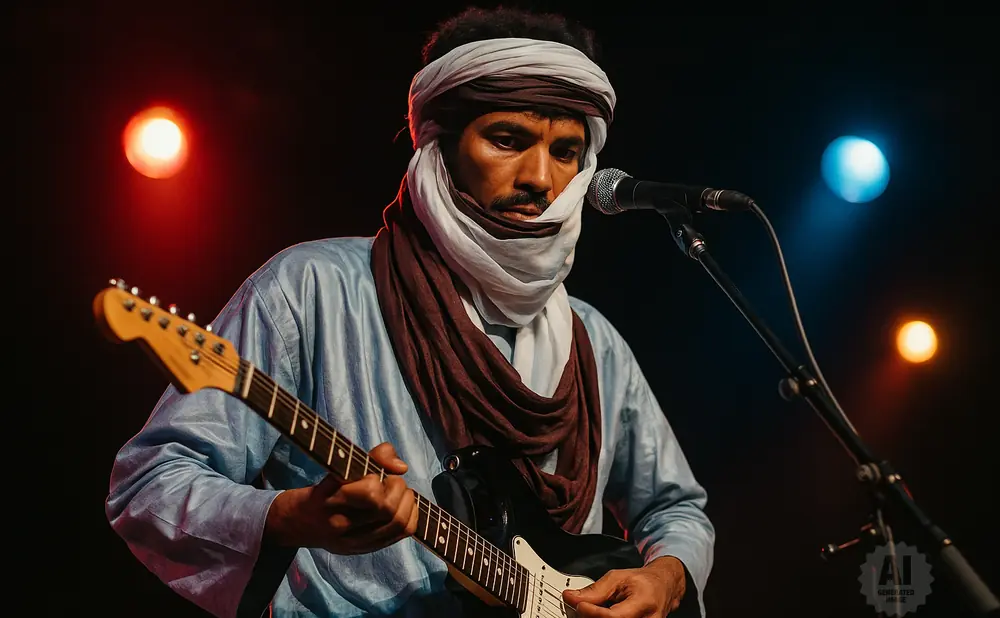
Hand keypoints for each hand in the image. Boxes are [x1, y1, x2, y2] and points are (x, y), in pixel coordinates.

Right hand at [264, 442, 418, 554]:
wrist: (298, 523)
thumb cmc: (322, 490)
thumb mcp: (336, 468)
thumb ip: (371, 458)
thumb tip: (402, 467)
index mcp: (331, 500)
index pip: (370, 492)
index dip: (381, 477)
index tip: (376, 472)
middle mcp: (342, 525)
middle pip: (388, 510)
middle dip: (398, 488)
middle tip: (392, 481)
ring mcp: (354, 542)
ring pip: (398, 524)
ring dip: (407, 502)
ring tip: (399, 493)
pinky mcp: (364, 549)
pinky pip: (399, 536)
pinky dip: (409, 517)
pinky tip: (403, 507)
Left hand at [563, 556, 686, 616]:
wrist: (663, 587)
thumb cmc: (643, 582)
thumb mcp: (618, 577)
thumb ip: (595, 590)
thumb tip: (571, 597)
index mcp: (643, 603)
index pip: (613, 616)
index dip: (592, 612)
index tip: (579, 604)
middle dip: (592, 617)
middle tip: (581, 608)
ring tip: (591, 611)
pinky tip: (600, 615)